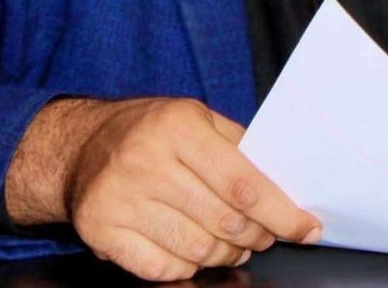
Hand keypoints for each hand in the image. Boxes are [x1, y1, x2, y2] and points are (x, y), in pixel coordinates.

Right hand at [9, 96, 320, 281]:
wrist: (81, 146)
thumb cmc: (149, 132)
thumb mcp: (196, 118)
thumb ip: (240, 148)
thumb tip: (287, 189)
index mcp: (178, 126)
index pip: (243, 184)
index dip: (282, 213)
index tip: (307, 228)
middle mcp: (145, 162)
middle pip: (224, 222)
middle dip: (257, 236)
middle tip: (264, 234)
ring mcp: (120, 200)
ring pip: (198, 251)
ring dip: (226, 254)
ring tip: (229, 241)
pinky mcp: (102, 232)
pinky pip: (164, 270)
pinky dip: (187, 266)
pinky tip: (189, 246)